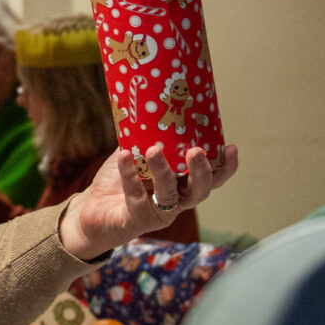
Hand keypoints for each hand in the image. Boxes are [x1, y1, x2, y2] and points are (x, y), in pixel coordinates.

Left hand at [62, 142, 239, 262]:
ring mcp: (157, 213)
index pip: (212, 180)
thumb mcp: (136, 155)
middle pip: (199, 191)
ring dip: (164, 172)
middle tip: (196, 151)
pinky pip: (135, 196)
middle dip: (201, 172)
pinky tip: (124, 156)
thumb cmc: (120, 181)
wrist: (92, 210)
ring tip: (154, 150)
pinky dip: (129, 174)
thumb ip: (146, 137)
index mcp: (182, 185)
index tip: (232, 147)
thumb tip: (152, 104)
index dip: (225, 167)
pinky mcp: (135, 220)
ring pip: (169, 195)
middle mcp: (176, 201)